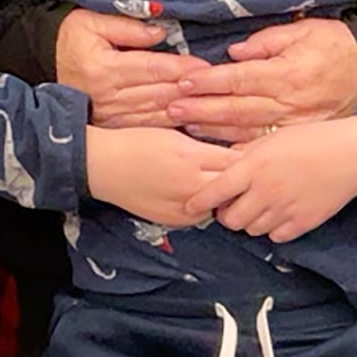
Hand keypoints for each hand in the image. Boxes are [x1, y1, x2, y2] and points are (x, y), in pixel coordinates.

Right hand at [55, 9, 210, 127]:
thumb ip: (127, 27)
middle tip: (222, 93)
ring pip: (157, 115)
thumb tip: (161, 33)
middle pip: (160, 95)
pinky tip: (193, 128)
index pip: (153, 68)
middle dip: (193, 93)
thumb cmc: (70, 37)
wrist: (40, 60)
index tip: (207, 67)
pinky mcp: (113, 126)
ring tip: (215, 113)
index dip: (182, 68)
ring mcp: (111, 115)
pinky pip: (148, 128)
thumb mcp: (91, 21)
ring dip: (187, 115)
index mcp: (104, 69)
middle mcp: (109, 96)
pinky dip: (172, 129)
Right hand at [86, 125, 237, 227]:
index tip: (251, 155)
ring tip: (220, 184)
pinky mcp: (178, 221)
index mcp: (192, 157)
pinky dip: (207, 206)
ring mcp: (186, 207)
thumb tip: (232, 154)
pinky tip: (198, 194)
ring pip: (223, 205)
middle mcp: (193, 185)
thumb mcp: (173, 135)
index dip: (247, 159)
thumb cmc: (135, 143)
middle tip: (245, 173)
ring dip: (226, 196)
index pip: (238, 162)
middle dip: (242, 180)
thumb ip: (204, 146)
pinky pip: (204, 215)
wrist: (104, 165)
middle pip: (236, 187)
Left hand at [167, 18, 356, 143]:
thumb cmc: (336, 45)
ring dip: (216, 131)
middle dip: (202, 110)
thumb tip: (234, 52)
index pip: (238, 79)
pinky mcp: (305, 137)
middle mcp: (289, 103)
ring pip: (250, 132)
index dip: (208, 82)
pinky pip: (271, 147)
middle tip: (171, 110)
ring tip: (187, 129)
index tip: (182, 83)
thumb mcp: (302, 31)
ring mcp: (298, 124)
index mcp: (286, 74)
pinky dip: (245, 151)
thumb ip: (265, 42)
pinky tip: (223, 152)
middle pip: (238, 109)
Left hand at [188, 117, 356, 242]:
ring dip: (248, 221)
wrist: (350, 154)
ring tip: (252, 207)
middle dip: (225, 214)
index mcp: (253, 167)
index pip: (215, 191)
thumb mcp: (269, 139)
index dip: (198, 201)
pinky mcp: (304, 223)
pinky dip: (271, 229)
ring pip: (252, 229)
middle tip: (228, 205)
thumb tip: (225, 161)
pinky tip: (274, 215)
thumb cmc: (309, 139)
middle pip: (231, 219)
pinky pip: (276, 237)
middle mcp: (265, 192)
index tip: (189, 206)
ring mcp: (285, 210)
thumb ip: (244, 153)